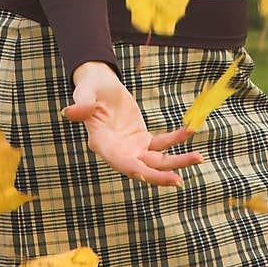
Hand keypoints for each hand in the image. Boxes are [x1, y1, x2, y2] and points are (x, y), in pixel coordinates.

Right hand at [62, 62, 202, 185]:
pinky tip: (190, 131)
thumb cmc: (90, 89)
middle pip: (142, 168)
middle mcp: (119, 151)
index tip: (145, 176)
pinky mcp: (143, 139)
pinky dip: (176, 138)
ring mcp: (132, 148)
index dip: (132, 169)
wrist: (100, 86)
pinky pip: (162, 142)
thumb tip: (68, 111)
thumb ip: (81, 103)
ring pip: (157, 160)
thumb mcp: (85, 92)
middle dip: (160, 175)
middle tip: (179, 180)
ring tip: (199, 157)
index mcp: (103, 144)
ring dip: (178, 160)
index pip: (119, 161)